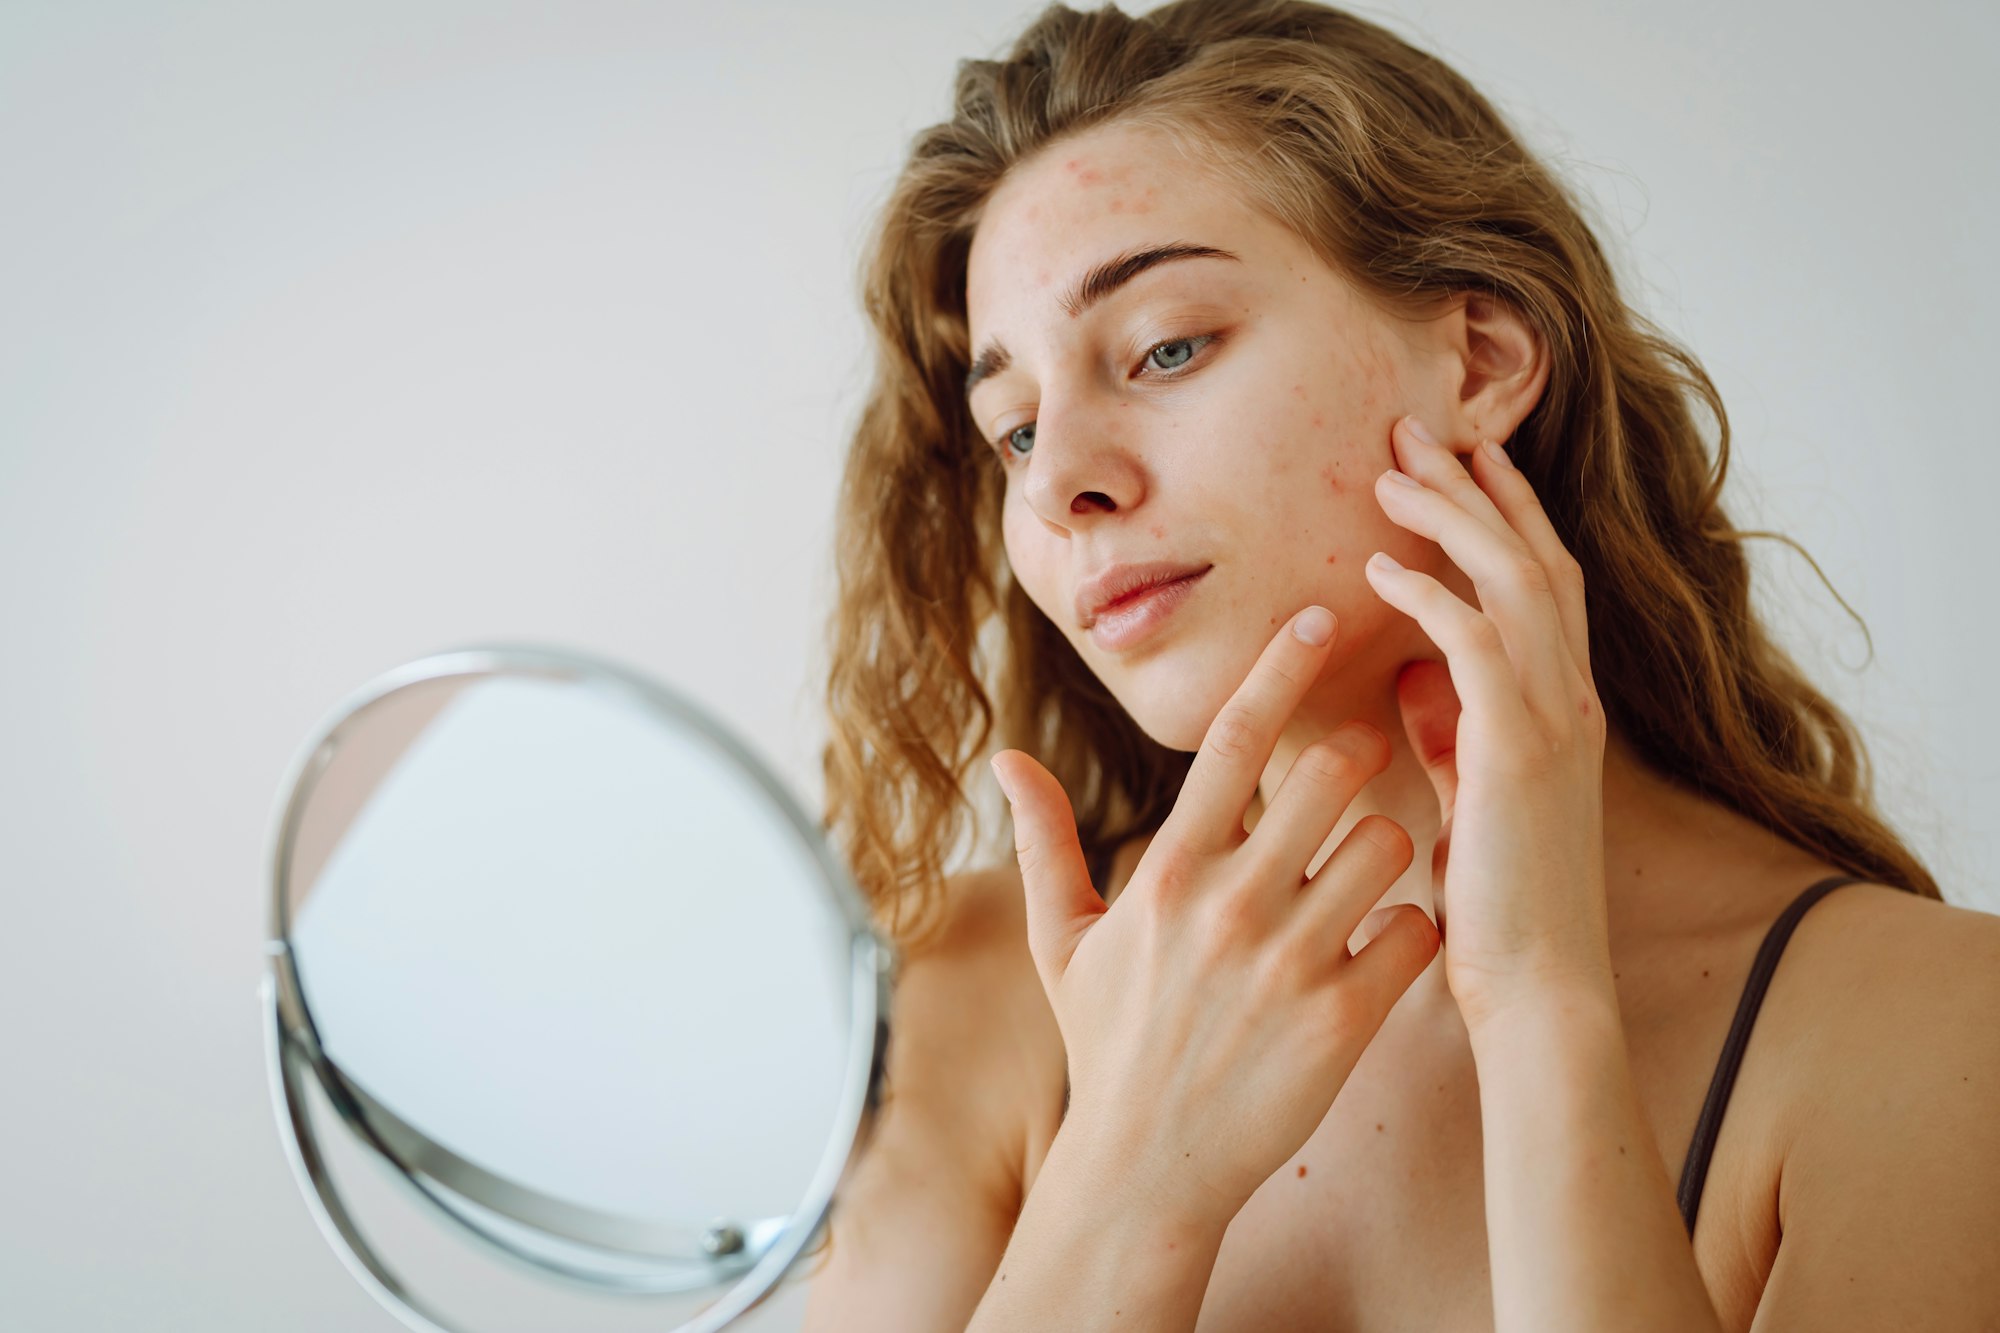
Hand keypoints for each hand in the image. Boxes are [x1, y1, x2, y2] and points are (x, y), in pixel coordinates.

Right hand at [989, 608, 1440, 1233]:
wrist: (1148, 1171)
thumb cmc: (1107, 1047)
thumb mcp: (1060, 942)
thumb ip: (1044, 842)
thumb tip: (1006, 760)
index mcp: (1166, 872)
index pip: (1234, 740)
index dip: (1282, 667)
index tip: (1321, 616)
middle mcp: (1229, 904)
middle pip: (1332, 775)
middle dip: (1356, 761)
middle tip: (1353, 776)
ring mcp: (1289, 962)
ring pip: (1386, 848)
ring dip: (1387, 851)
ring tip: (1361, 879)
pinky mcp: (1342, 1020)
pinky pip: (1413, 932)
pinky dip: (1411, 932)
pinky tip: (1381, 950)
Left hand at [1366, 415, 1613, 1030]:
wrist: (1538, 985)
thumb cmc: (1498, 902)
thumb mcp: (1475, 797)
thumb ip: (1455, 732)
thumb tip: (1413, 679)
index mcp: (1562, 706)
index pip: (1542, 579)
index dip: (1504, 511)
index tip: (1457, 458)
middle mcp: (1571, 698)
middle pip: (1534, 556)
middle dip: (1476, 486)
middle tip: (1415, 429)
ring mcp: (1555, 721)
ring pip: (1515, 580)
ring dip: (1451, 518)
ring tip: (1389, 475)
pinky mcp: (1520, 752)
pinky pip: (1477, 644)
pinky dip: (1433, 594)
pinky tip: (1382, 568)